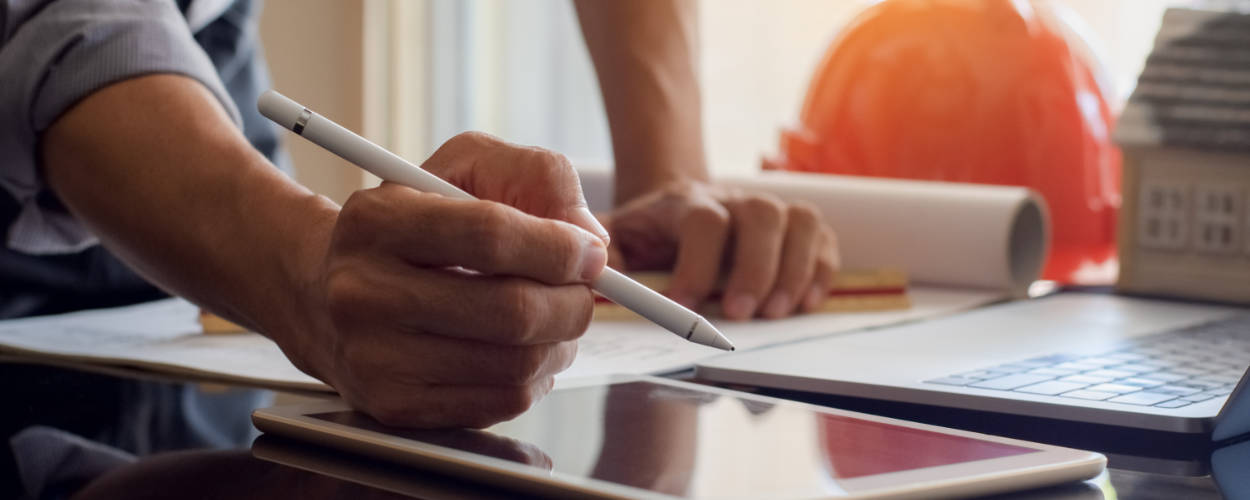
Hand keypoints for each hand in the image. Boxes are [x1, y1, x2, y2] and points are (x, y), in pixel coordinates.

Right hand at [285, 132, 608, 427]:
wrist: (327, 293)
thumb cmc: (415, 222)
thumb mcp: (465, 169)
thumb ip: (537, 178)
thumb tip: (591, 241)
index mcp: (377, 222)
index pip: (489, 235)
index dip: (558, 247)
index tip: (591, 252)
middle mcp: (363, 293)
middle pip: (510, 310)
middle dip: (573, 302)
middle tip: (585, 291)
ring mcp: (375, 359)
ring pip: (515, 364)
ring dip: (560, 342)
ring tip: (554, 318)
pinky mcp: (395, 407)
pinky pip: (501, 401)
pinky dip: (535, 376)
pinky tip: (522, 349)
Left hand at [603, 181, 838, 320]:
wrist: (675, 203)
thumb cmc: (646, 232)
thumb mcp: (615, 236)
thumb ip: (602, 251)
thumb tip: (598, 275)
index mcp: (686, 202)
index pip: (703, 221)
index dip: (697, 264)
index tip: (684, 307)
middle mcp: (734, 199)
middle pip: (762, 215)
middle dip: (755, 268)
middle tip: (742, 315)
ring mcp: (770, 210)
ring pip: (800, 221)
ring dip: (794, 270)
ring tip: (776, 313)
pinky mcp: (796, 228)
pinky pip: (824, 238)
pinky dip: (822, 271)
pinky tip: (805, 304)